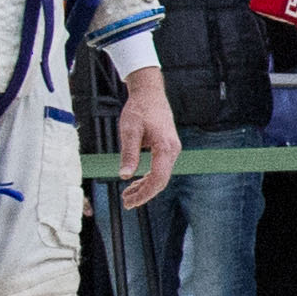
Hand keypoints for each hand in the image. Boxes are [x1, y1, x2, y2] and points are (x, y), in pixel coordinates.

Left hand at [112, 68, 180, 209]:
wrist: (150, 93)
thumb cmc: (139, 108)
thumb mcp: (129, 130)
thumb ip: (129, 153)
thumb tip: (124, 175)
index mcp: (165, 147)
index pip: (158, 178)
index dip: (145, 193)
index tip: (130, 201)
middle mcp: (172, 150)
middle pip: (161, 181)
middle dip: (144, 194)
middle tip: (126, 202)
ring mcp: (172, 149)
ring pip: (161, 176)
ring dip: (145, 187)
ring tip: (128, 194)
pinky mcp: (168, 148)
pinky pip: (160, 168)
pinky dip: (148, 177)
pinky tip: (136, 181)